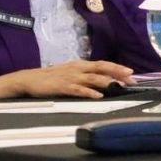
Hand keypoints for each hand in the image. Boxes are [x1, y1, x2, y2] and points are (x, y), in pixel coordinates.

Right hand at [0, 60, 135, 100]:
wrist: (28, 80)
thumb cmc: (51, 78)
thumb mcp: (70, 73)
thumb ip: (85, 75)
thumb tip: (103, 80)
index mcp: (80, 65)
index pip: (103, 64)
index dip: (117, 68)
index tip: (131, 73)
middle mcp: (78, 69)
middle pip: (102, 68)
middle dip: (117, 73)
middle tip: (131, 79)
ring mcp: (70, 77)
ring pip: (93, 78)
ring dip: (108, 82)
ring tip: (120, 86)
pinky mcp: (62, 87)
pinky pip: (78, 89)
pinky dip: (89, 92)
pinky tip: (99, 96)